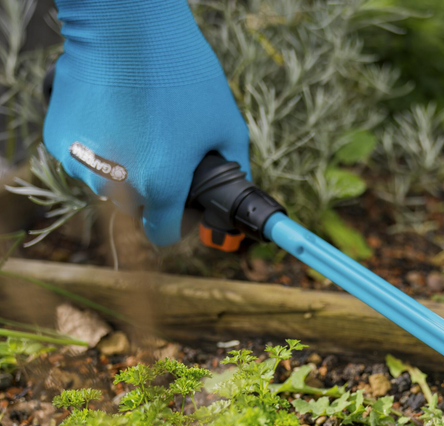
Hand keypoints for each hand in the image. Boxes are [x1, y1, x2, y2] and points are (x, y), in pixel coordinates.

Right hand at [43, 0, 249, 245]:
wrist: (123, 24)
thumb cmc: (181, 73)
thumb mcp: (227, 124)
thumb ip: (236, 168)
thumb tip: (236, 191)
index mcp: (161, 186)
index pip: (163, 235)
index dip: (176, 223)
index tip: (182, 206)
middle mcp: (117, 184)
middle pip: (137, 208)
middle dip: (153, 190)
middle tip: (164, 151)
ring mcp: (82, 163)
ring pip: (108, 184)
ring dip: (123, 168)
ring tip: (139, 125)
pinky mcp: (58, 140)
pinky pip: (84, 158)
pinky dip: (98, 145)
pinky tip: (114, 114)